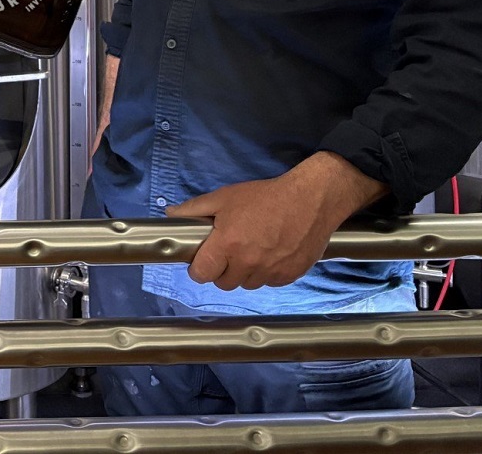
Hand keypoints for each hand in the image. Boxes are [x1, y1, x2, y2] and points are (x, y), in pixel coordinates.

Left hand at [166, 154, 385, 289]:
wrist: (310, 200)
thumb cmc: (265, 197)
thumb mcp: (224, 197)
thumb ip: (195, 209)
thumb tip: (171, 215)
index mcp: (228, 244)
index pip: (201, 274)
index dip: (198, 268)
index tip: (202, 260)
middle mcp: (248, 263)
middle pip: (223, 283)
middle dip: (221, 270)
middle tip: (228, 251)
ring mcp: (270, 272)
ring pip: (247, 285)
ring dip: (244, 273)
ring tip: (251, 250)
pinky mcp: (289, 276)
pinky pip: (268, 283)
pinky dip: (265, 273)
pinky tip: (270, 253)